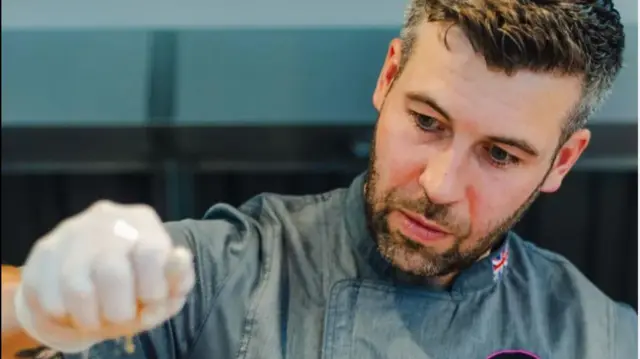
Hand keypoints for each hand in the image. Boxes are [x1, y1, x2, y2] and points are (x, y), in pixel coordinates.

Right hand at [14, 200, 194, 352]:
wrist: (92, 274)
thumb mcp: (167, 283)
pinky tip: (75, 309)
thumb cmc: (139, 281)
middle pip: (111, 273)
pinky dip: (65, 315)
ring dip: (90, 317)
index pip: (150, 253)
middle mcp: (104, 219)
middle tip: (121, 317)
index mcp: (141, 221)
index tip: (151, 302)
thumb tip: (179, 260)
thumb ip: (178, 279)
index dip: (153, 289)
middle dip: (119, 310)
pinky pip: (49, 297)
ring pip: (76, 289)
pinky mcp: (42, 252)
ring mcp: (69, 232)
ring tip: (97, 318)